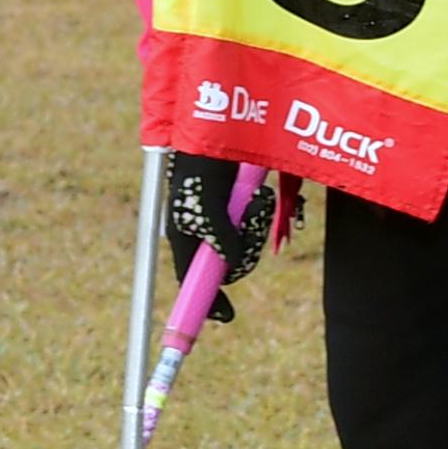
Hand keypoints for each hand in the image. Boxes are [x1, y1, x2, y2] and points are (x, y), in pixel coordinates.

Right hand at [164, 154, 276, 325]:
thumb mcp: (207, 206)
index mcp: (185, 237)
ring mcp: (225, 222)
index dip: (207, 301)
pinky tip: (259, 194)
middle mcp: (205, 234)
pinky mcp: (241, 209)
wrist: (219, 132)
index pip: (193, 279)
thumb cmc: (202, 166)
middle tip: (251, 223)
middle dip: (246, 247)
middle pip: (231, 264)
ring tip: (254, 199)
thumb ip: (219, 238)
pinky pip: (258, 224)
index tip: (226, 316)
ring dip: (256, 225)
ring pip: (248, 244)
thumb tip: (233, 265)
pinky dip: (262, 212)